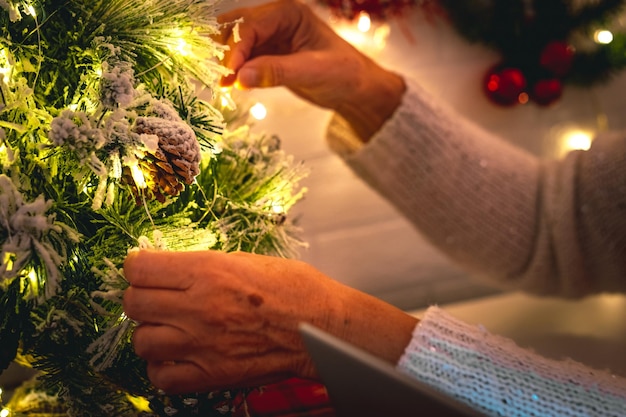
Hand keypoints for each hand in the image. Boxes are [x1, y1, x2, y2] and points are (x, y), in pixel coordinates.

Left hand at [123, 250, 416, 393]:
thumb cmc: (293, 288)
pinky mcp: (212, 373)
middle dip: (140, 296)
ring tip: (169, 326)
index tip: (142, 268)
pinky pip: (162, 377)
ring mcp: (203, 344)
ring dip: (151, 331)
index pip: (139, 268)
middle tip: (156, 295)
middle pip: (134, 303)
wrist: (322, 326)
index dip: (136, 266)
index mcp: (209, 271)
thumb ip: (201, 266)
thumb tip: (168, 268)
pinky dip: (163, 366)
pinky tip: (177, 354)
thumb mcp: (245, 260)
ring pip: (142, 341)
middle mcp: (199, 307)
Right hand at [217, 0, 405, 140]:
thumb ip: (277, 72)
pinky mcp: (269, 56)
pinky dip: (235, 71)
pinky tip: (228, 87)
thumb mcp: (313, 72)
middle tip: (216, 76)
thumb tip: (241, 77)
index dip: (236, 48)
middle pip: (237, 29)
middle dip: (225, 51)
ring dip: (226, 61)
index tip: (230, 73)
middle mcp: (276, 21)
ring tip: (219, 84)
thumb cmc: (344, 73)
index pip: (251, 25)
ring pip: (237, 44)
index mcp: (289, 14)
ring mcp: (271, 38)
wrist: (356, 89)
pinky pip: (245, 60)